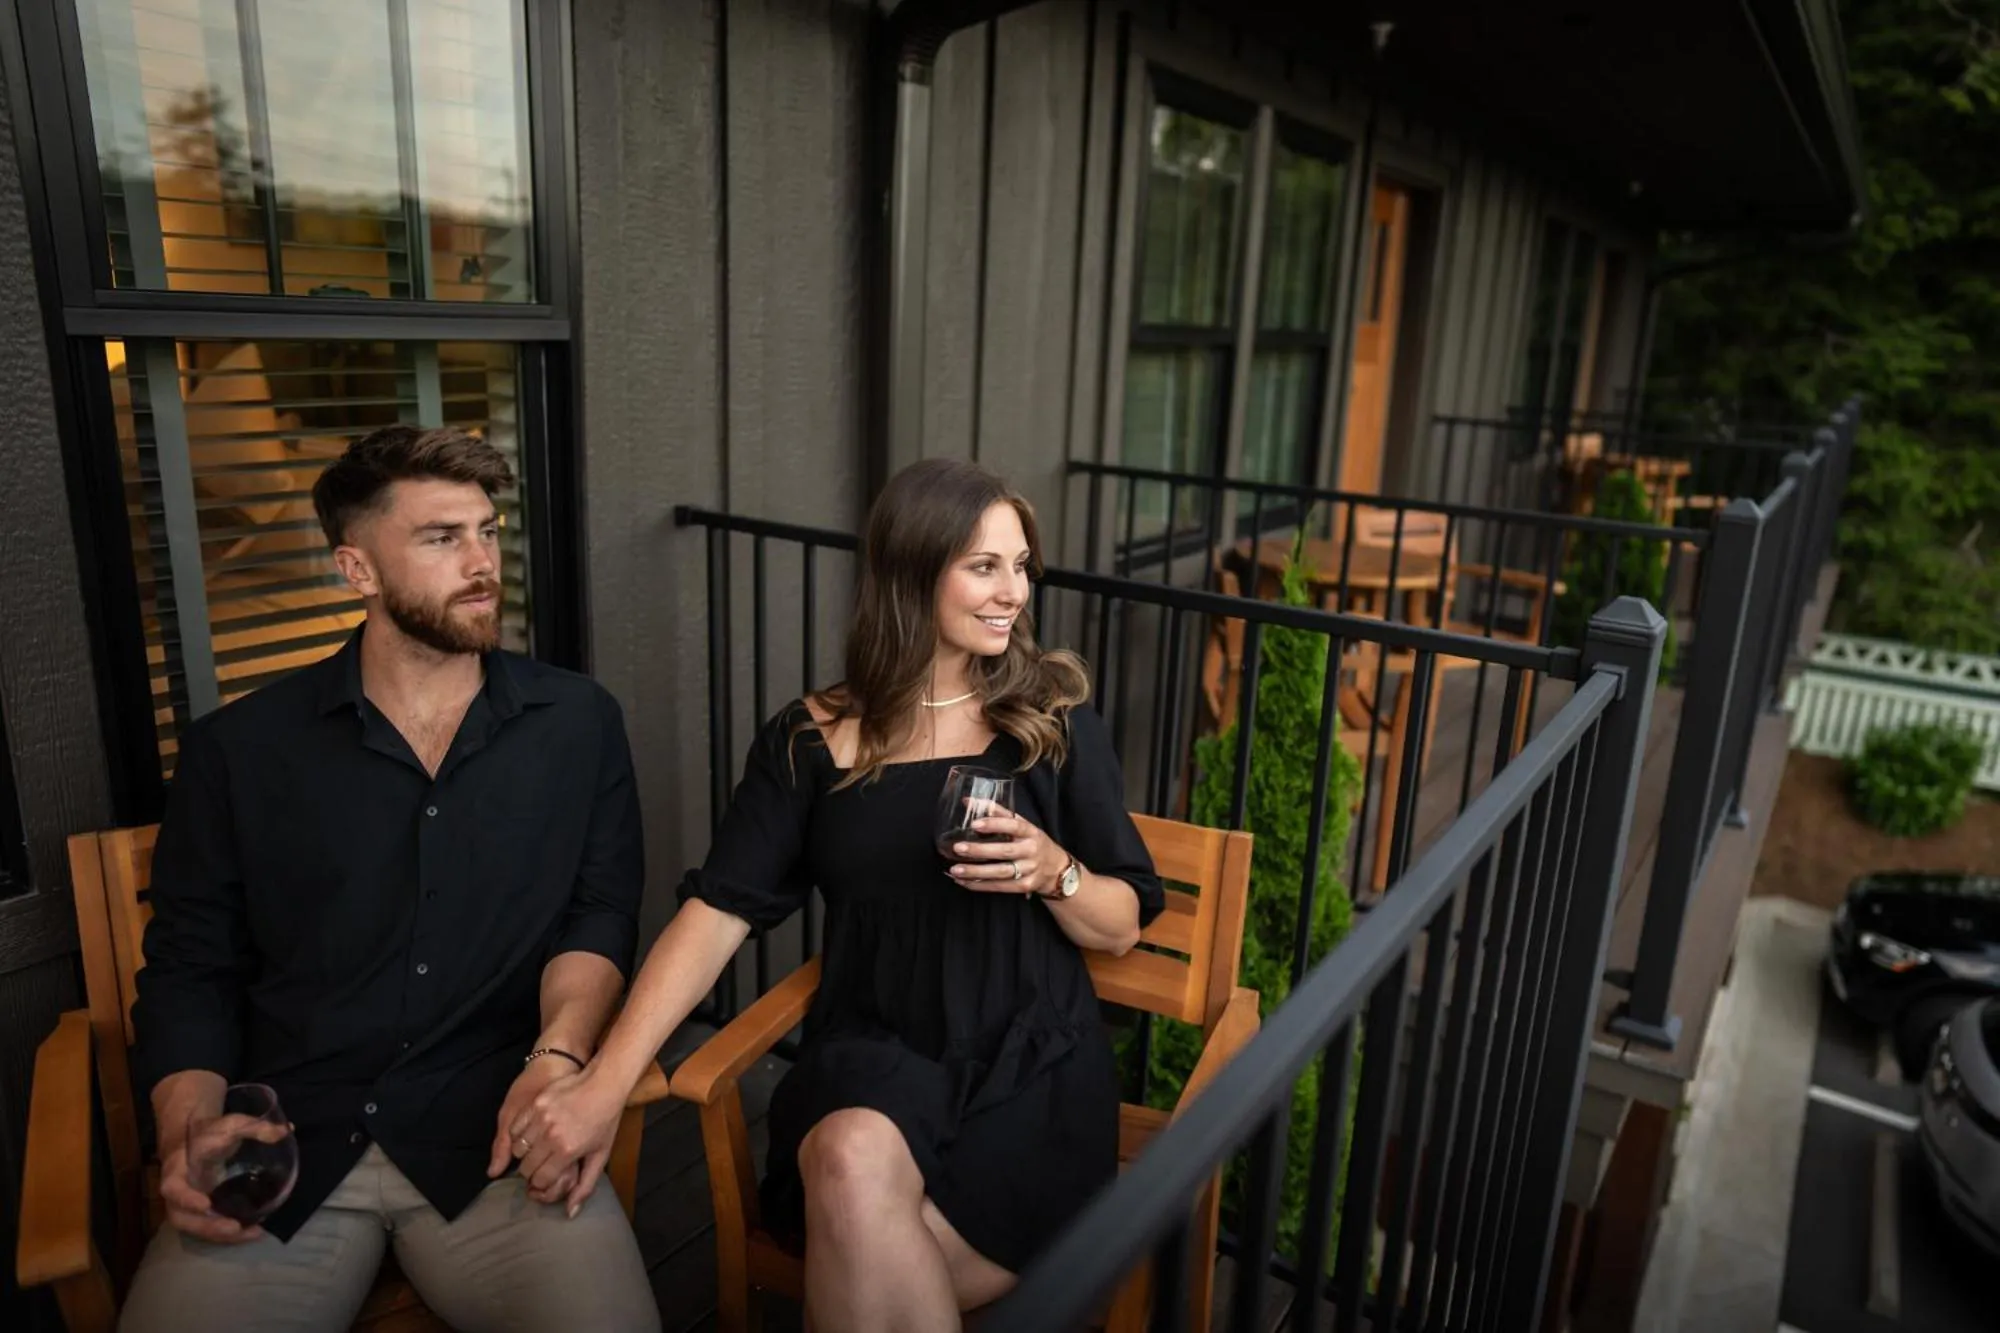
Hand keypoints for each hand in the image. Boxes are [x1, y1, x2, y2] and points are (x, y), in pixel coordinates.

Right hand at [160, 1112, 285, 1244]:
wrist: (194, 1138)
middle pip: (181, 1217)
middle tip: (235, 1228)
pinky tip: (252, 1231)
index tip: (206, 1205)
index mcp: (176, 1168)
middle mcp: (178, 1191)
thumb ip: (254, 1127)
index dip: (186, 1199)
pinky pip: (207, 1225)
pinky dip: (226, 1233)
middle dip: (207, 1227)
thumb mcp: (230, 1124)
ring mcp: (186, 1203)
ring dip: (220, 1234)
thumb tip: (286, 1131)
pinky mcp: (199, 1210)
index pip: (172, 1187)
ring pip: (194, 1226)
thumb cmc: (211, 1132)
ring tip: (252, 1233)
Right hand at [504, 1067, 628, 1217]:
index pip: (540, 1179)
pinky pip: (515, 1127)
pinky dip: (518, 1134)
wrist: (604, 1084)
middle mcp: (551, 1136)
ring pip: (517, 1148)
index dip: (541, 1182)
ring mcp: (541, 1118)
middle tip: (541, 1163)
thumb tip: (570, 1213)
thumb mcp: (600, 1155)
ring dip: (524, 1152)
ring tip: (536, 1149)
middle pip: (526, 1166)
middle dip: (531, 1170)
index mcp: (567, 1151)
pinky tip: (530, 1134)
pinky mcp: (535, 1104)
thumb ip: (585, 1186)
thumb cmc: (605, 1121)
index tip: (546, 1176)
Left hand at [947, 811, 1067, 896]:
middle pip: (1004, 851)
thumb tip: (966, 801)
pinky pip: (999, 887)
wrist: (1056, 868)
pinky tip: (963, 882)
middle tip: (958, 848)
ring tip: (955, 869)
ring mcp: (1029, 870)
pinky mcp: (1024, 886)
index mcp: (1031, 832)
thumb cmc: (1032, 841)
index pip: (1013, 825)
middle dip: (979, 851)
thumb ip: (997, 812)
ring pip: (1000, 872)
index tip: (974, 824)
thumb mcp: (1022, 824)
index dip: (994, 824)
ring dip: (975, 872)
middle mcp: (1031, 850)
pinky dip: (979, 886)